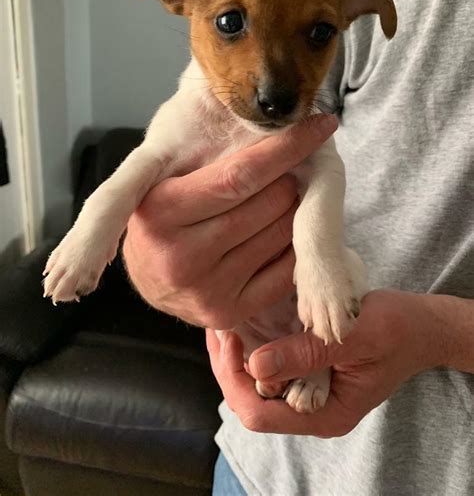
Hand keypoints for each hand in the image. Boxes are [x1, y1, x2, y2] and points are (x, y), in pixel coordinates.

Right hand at [122, 115, 337, 327]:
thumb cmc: (162, 219)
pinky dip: (295, 246)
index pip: (238, 175)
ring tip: (285, 198)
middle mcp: (181, 256)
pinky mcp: (228, 312)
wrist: (149, 277)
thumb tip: (273, 126)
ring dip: (295, 210)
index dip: (285, 148)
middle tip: (294, 168)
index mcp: (160, 212)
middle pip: (266, 204)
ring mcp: (206, 290)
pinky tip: (287, 231)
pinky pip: (285, 271)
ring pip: (280, 235)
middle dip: (291, 178)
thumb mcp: (166, 183)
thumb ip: (208, 162)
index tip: (319, 127)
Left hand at [207, 289, 442, 435]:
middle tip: (215, 327)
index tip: (227, 338)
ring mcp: (308, 393)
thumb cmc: (397, 330)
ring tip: (220, 324)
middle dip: (227, 367)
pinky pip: (270, 370)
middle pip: (250, 403)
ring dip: (234, 359)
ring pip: (255, 387)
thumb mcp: (353, 338)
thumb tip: (256, 364)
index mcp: (325, 414)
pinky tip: (240, 326)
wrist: (421, 327)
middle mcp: (311, 410)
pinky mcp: (308, 374)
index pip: (260, 414)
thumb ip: (307, 354)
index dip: (235, 378)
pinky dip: (251, 350)